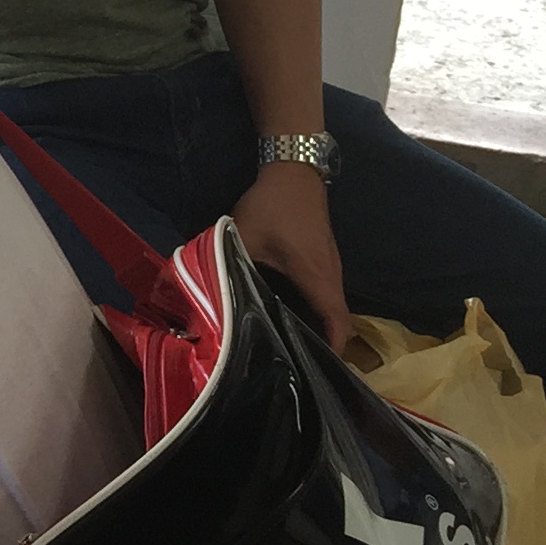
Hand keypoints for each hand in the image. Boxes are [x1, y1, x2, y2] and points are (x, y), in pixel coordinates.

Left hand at [232, 162, 356, 355]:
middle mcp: (332, 277)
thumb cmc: (273, 206)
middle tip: (298, 369)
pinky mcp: (325, 260)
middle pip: (338, 323)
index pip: (338, 326)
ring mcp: (332, 267)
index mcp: (317, 278)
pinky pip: (326, 295)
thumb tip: (206, 292)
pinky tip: (291, 318)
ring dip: (320, 330)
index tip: (316, 374)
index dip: (332, 353)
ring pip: (333, 309)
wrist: (295, 170)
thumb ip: (228, 263)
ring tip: (293, 351)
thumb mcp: (244, 235)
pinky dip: (317, 312)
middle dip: (324, 348)